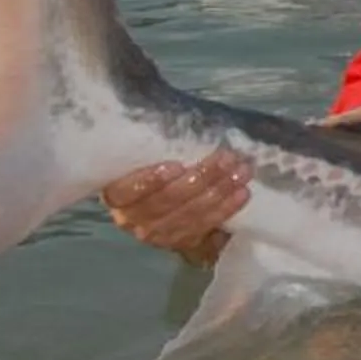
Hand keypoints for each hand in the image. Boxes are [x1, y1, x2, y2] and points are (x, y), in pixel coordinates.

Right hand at [99, 153, 252, 265]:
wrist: (163, 205)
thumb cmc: (154, 169)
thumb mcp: (146, 157)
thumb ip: (155, 146)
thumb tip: (174, 116)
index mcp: (117, 195)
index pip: (127, 191)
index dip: (150, 181)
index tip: (176, 165)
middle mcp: (132, 219)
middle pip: (167, 200)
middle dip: (201, 178)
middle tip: (227, 158)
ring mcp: (157, 234)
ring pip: (190, 214)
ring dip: (219, 192)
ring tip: (241, 172)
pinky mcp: (181, 243)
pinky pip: (205, 226)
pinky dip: (226, 209)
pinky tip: (242, 193)